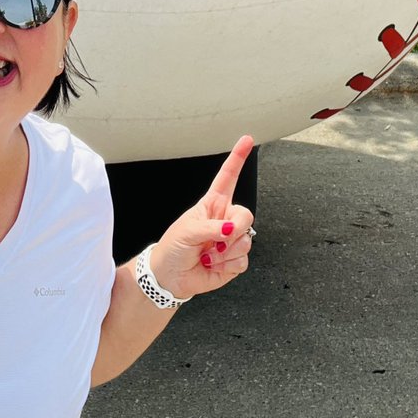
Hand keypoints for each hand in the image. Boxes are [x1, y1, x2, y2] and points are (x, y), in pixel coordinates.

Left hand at [147, 135, 255, 302]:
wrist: (169, 277)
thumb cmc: (173, 248)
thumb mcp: (187, 231)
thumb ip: (211, 228)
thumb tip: (231, 229)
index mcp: (212, 204)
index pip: (228, 177)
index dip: (238, 158)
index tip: (247, 140)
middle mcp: (224, 220)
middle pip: (246, 214)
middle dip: (236, 227)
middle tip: (220, 238)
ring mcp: (230, 241)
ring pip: (247, 240)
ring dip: (226, 251)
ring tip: (208, 254)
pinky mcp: (233, 261)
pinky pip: (243, 261)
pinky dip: (227, 265)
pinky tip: (213, 265)